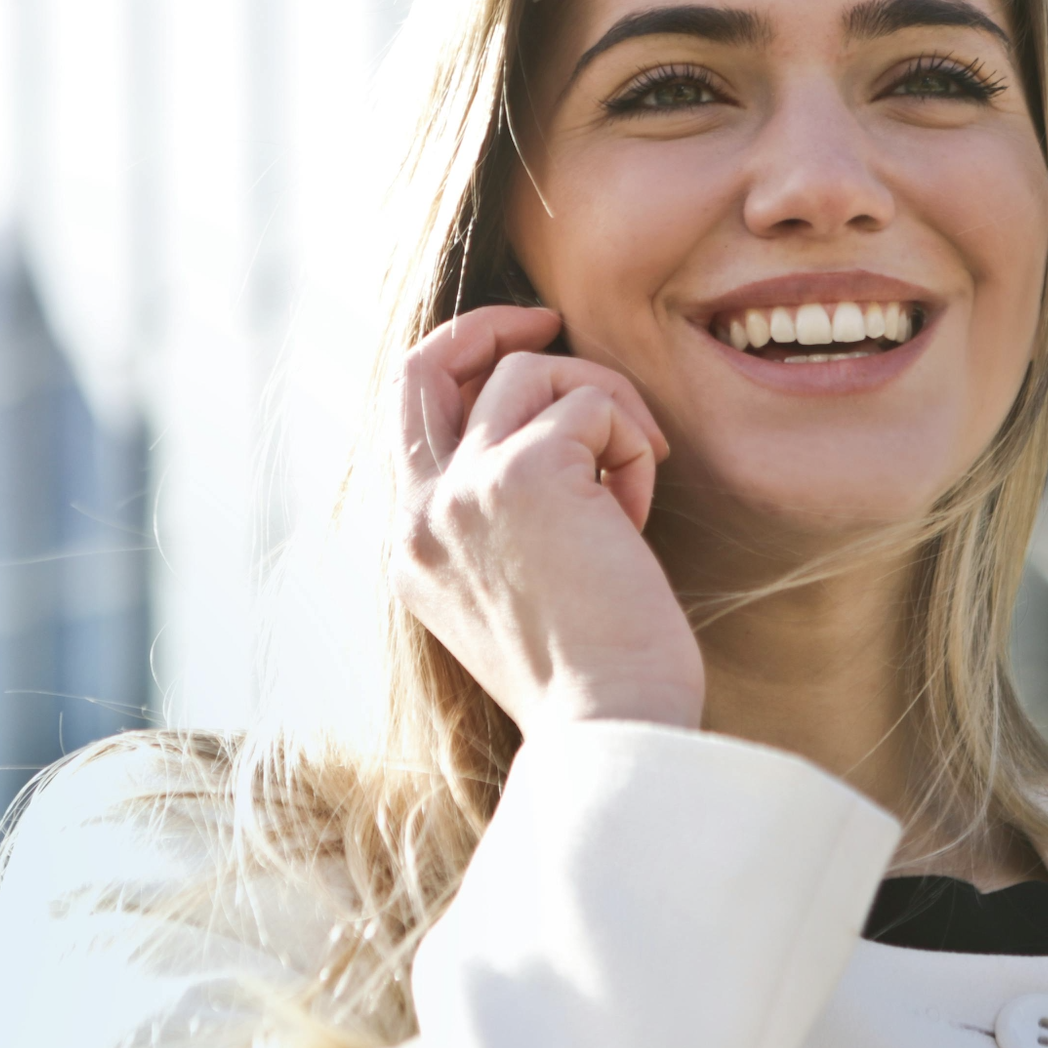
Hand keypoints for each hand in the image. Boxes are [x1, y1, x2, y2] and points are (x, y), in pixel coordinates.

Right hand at [390, 304, 704, 733]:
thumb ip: (503, 516)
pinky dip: (632, 444)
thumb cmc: (594, 674)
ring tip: (632, 485)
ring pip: (535, 373)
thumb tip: (551, 432)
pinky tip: (638, 515)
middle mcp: (420, 514)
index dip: (463, 363)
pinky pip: (594, 404)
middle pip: (426, 363)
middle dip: (491, 325)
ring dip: (605, 409)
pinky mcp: (525, 474)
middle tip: (552, 320)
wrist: (612, 727)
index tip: (526, 349)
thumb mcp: (518, 590)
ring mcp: (463, 490)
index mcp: (412, 547)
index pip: (409, 415)